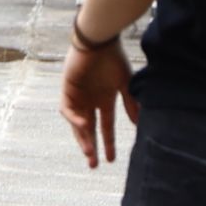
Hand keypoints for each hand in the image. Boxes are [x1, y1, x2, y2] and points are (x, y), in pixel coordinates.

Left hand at [60, 39, 139, 167]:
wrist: (99, 40)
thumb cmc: (114, 58)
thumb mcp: (126, 84)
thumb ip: (131, 104)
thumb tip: (138, 124)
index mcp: (104, 99)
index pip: (105, 127)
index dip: (107, 143)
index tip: (111, 160)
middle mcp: (90, 101)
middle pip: (89, 130)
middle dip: (91, 147)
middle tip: (94, 165)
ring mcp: (78, 96)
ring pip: (77, 124)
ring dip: (82, 138)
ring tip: (89, 153)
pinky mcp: (67, 89)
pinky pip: (67, 109)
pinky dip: (74, 119)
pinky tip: (85, 126)